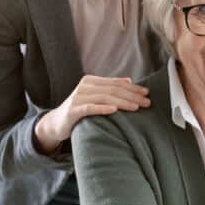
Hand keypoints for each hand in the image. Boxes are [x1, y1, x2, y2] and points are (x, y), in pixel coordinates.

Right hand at [34, 75, 150, 153]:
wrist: (56, 123)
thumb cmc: (80, 109)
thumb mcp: (95, 96)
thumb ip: (109, 88)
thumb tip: (129, 81)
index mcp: (91, 81)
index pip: (116, 83)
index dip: (133, 88)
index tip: (147, 93)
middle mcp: (84, 87)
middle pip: (113, 90)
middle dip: (132, 96)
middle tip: (147, 102)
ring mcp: (78, 98)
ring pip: (104, 98)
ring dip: (122, 102)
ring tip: (136, 107)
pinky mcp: (73, 110)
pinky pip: (89, 108)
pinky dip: (102, 108)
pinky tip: (114, 110)